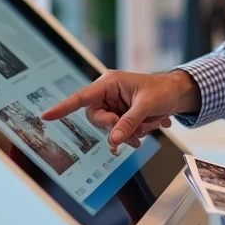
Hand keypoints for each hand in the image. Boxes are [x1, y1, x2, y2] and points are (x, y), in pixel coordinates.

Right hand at [40, 69, 200, 153]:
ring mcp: (115, 105)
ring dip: (126, 133)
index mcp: (109, 83)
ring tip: (146, 128)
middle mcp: (108, 93)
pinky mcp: (122, 114)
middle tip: (134, 133)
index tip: (47, 116)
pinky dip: (131, 133)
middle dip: (114, 128)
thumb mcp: (146, 106)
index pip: (82, 97)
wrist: (178, 93)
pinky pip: (118, 130)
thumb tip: (113, 141)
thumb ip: (128, 123)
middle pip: (96, 118)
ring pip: (108, 127)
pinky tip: (146, 128)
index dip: (63, 107)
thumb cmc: (163, 90)